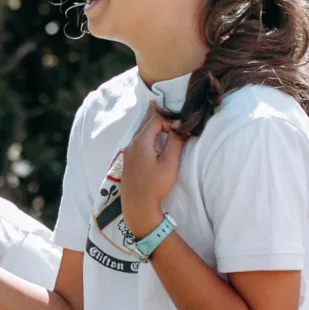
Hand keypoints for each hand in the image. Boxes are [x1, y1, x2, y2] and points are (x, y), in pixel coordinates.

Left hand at [118, 105, 184, 240]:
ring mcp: (128, 154)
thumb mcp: (170, 163)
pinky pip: (136, 141)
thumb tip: (179, 126)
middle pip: (144, 124)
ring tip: (151, 112)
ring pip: (139, 132)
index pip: (155, 121)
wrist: (138, 207)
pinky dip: (144, 134)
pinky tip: (146, 136)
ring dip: (147, 123)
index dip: (169, 121)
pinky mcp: (128, 162)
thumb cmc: (155, 186)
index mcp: (141, 142)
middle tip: (156, 102)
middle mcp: (132, 144)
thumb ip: (174, 142)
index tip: (180, 128)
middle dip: (152, 114)